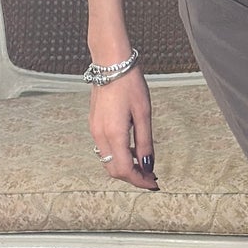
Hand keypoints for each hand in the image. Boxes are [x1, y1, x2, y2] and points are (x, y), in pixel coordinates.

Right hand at [89, 68, 159, 189]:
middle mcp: (100, 135)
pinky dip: (118, 155)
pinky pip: (104, 149)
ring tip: (144, 164)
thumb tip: (148, 165)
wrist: (110, 64)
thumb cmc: (130, 84)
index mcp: (114, 134)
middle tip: (151, 177)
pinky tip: (132, 150)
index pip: (124, 170)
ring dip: (125, 167)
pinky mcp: (93, 124)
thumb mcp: (143, 114)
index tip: (154, 183)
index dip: (139, 181)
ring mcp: (94, 130)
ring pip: (107, 161)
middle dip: (132, 177)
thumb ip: (145, 142)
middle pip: (113, 170)